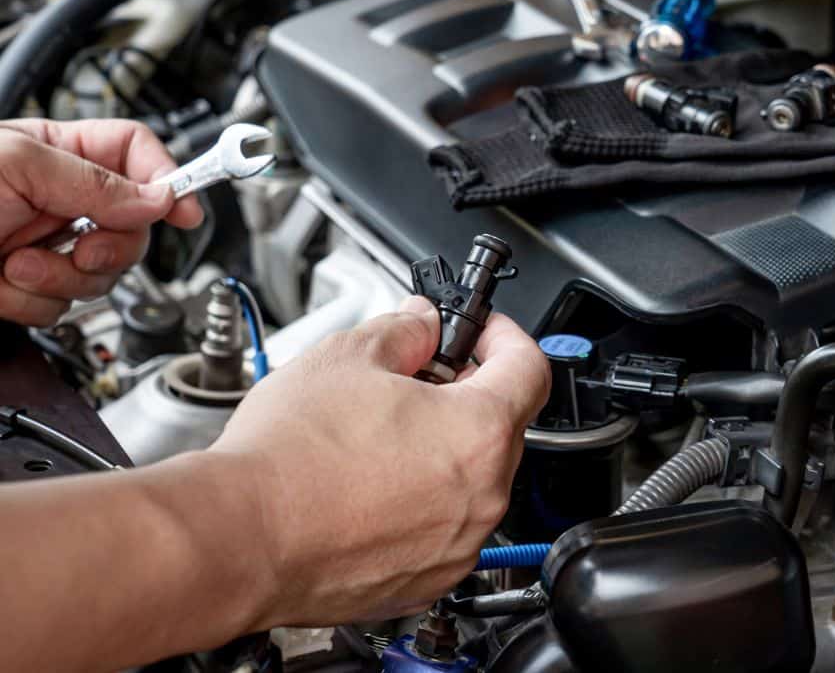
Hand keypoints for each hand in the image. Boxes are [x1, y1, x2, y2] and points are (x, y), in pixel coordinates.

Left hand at [0, 119, 202, 325]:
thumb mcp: (17, 164)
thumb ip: (93, 180)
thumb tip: (159, 197)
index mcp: (58, 154)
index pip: (135, 154)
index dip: (167, 178)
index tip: (185, 210)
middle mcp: (60, 199)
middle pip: (134, 226)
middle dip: (112, 248)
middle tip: (85, 249)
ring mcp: (49, 246)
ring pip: (105, 274)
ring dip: (63, 278)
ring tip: (19, 264)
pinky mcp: (32, 287)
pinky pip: (64, 307)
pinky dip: (34, 303)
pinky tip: (4, 283)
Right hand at [210, 296, 550, 624]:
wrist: (237, 539)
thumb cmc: (287, 459)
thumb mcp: (349, 356)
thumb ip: (405, 330)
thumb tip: (423, 323)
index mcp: (478, 432)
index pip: (529, 367)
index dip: (505, 337)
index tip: (481, 332)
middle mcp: (483, 496)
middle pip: (501, 426)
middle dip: (467, 392)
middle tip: (418, 375)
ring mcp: (457, 545)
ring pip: (472, 480)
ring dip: (444, 449)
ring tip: (381, 433)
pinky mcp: (426, 580)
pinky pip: (444, 528)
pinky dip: (423, 501)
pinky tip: (372, 483)